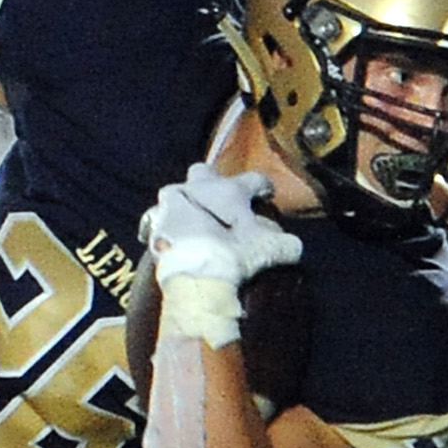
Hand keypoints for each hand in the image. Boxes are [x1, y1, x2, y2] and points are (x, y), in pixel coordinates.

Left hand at [141, 164, 303, 288]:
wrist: (194, 274)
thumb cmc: (235, 254)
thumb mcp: (270, 249)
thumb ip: (286, 244)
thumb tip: (293, 245)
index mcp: (231, 190)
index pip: (254, 179)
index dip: (263, 186)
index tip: (266, 193)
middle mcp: (200, 188)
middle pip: (203, 172)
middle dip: (211, 182)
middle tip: (220, 202)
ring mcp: (172, 204)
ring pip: (176, 191)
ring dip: (185, 202)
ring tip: (194, 222)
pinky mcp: (154, 225)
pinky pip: (161, 219)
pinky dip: (170, 228)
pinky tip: (176, 240)